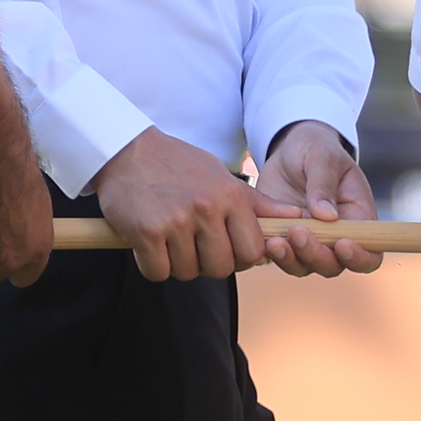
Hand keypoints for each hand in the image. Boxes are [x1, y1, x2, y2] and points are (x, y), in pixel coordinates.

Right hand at [95, 127, 272, 281]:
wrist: (124, 148)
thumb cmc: (176, 163)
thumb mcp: (221, 176)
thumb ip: (256, 203)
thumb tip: (296, 218)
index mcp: (230, 196)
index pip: (253, 252)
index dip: (239, 257)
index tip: (224, 247)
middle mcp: (206, 209)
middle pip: (222, 268)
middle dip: (207, 264)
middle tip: (192, 246)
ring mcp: (176, 221)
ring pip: (188, 272)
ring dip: (177, 264)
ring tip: (168, 240)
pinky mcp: (146, 232)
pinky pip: (157, 271)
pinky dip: (152, 265)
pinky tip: (149, 245)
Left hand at [249, 122, 381, 275]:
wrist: (289, 149)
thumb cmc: (316, 149)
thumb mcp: (322, 157)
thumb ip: (324, 184)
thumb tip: (327, 216)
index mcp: (357, 219)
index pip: (370, 253)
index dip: (359, 257)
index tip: (342, 244)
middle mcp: (335, 237)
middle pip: (333, 265)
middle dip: (316, 255)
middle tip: (298, 232)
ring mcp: (308, 240)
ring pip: (303, 265)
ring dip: (290, 258)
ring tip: (275, 241)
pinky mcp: (282, 237)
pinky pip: (278, 255)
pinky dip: (270, 252)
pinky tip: (261, 239)